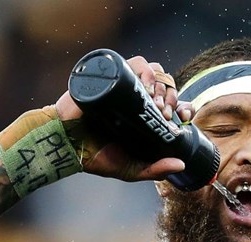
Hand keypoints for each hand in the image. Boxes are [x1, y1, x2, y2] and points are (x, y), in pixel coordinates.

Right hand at [54, 56, 193, 181]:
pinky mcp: (111, 75)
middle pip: (165, 85)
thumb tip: (181, 165)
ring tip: (155, 102)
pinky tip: (146, 85)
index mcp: (144, 117)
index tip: (185, 113)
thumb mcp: (130, 169)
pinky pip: (134, 62)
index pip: (172, 103)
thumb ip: (154, 170)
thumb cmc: (94, 157)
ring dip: (160, 84)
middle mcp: (136, 99)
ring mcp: (124, 85)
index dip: (183, 105)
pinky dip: (145, 69)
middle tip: (165, 113)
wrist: (65, 145)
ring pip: (153, 71)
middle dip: (171, 97)